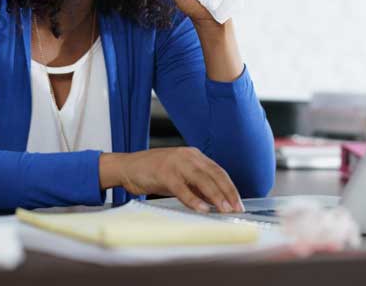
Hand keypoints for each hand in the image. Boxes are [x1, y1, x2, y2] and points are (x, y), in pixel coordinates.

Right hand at [99, 148, 243, 212]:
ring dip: (216, 196)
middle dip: (228, 193)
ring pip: (202, 179)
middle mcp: (188, 156)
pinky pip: (182, 188)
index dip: (230, 187)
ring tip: (224, 210)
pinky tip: (202, 209)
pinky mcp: (164, 172)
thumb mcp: (179, 177)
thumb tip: (216, 201)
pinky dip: (193, 199)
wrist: (127, 167)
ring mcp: (176, 163)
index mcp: (193, 156)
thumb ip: (196, 186)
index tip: (239, 203)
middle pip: (215, 174)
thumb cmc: (152, 173)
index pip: (218, 171)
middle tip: (237, 209)